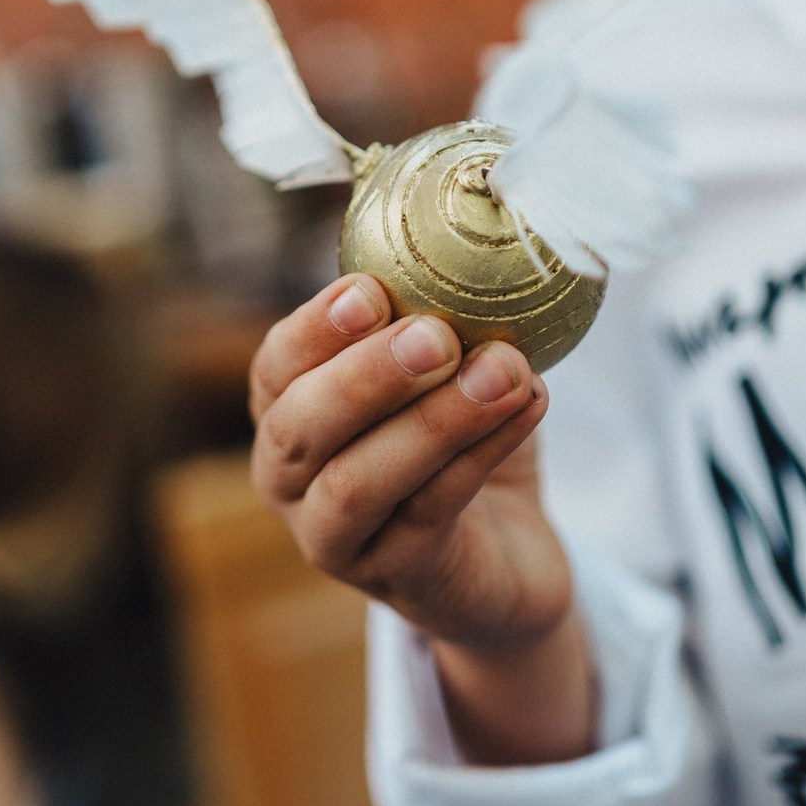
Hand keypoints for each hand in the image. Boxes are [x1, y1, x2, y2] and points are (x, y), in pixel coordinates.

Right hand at [249, 272, 568, 654]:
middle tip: (435, 335)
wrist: (504, 553)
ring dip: (434, 421)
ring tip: (502, 370)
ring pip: (360, 482)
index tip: (370, 289)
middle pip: (300, 429)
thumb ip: (433, 312)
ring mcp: (335, 539)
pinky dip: (484, 451)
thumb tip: (472, 226)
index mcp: (286, 412)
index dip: (315, 329)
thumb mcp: (437, 367)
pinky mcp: (399, 579)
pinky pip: (433, 512)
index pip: (276, 367)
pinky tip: (529, 403)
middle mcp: (290, 479)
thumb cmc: (457, 434)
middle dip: (365, 376)